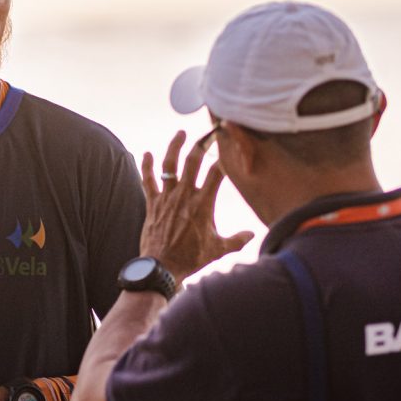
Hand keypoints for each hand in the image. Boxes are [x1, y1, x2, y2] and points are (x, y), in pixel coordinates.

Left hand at [140, 130, 253, 281]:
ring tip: (180, 133)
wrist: (162, 267)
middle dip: (200, 144)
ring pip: (169, 165)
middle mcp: (185, 195)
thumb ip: (238, 239)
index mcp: (204, 203)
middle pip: (193, 161)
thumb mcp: (219, 249)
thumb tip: (253, 234)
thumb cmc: (192, 259)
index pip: (218, 173)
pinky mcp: (152, 203)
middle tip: (207, 133)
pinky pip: (147, 180)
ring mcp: (167, 197)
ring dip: (174, 147)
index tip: (230, 145)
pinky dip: (146, 166)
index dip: (225, 157)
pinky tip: (147, 154)